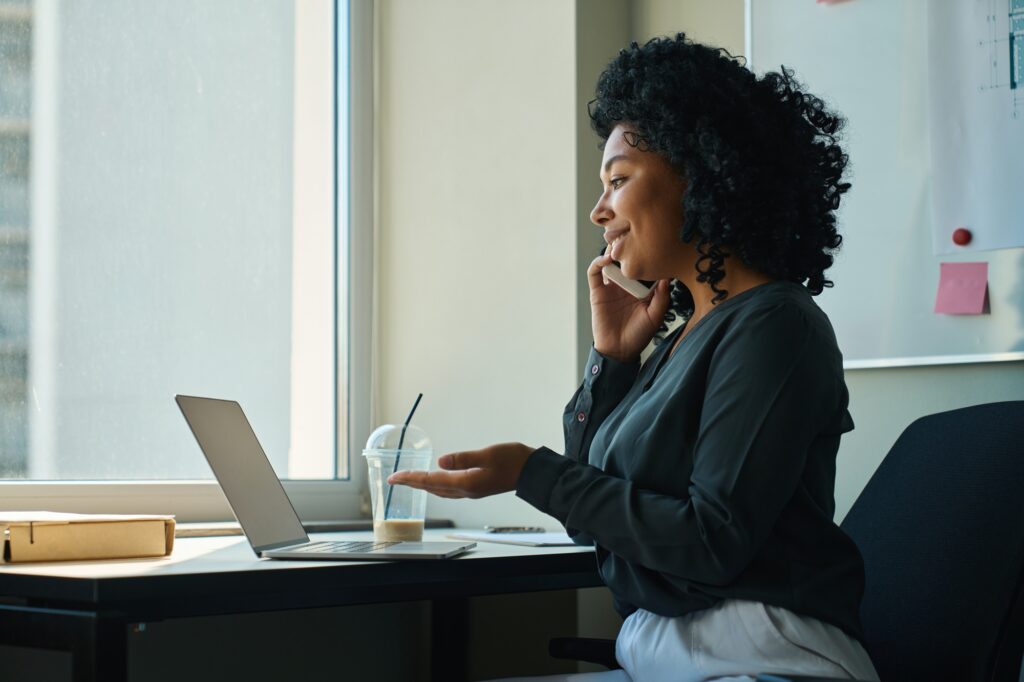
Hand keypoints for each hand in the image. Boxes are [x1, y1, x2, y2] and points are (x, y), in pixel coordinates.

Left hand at [387, 442, 534, 498]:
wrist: (533, 473)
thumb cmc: (514, 461)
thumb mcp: (488, 454)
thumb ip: (463, 458)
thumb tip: (441, 460)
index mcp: (467, 482)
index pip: (431, 481)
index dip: (411, 478)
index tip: (394, 477)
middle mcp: (466, 490)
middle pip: (432, 488)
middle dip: (413, 483)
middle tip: (395, 479)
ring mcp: (472, 490)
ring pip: (440, 490)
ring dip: (424, 485)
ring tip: (411, 480)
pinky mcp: (477, 487)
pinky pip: (450, 489)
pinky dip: (437, 485)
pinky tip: (437, 480)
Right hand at [588, 251, 670, 362]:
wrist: (619, 351)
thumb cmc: (639, 335)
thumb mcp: (656, 316)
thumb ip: (662, 297)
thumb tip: (667, 276)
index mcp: (642, 286)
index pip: (643, 263)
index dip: (645, 252)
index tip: (652, 241)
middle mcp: (626, 282)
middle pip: (625, 258)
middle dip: (628, 245)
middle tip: (632, 234)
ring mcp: (611, 285)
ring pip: (610, 260)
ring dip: (613, 249)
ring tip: (619, 243)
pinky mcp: (597, 291)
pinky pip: (594, 273)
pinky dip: (598, 263)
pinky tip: (606, 259)